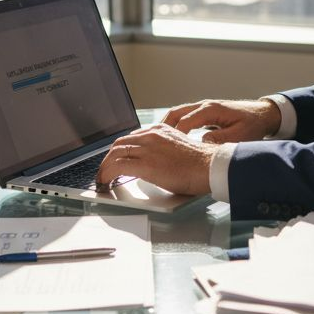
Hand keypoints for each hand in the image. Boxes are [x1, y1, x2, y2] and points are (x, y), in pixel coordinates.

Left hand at [95, 124, 216, 194]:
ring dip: (105, 167)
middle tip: (106, 170)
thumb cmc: (201, 163)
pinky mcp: (145, 164)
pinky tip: (107, 182)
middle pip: (119, 144)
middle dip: (109, 158)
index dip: (121, 150)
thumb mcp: (179, 148)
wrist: (210, 166)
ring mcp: (147, 148)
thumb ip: (164, 150)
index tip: (117, 159)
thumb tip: (154, 163)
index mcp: (160, 130)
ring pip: (115, 154)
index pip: (132, 137)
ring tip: (103, 179)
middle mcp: (151, 135)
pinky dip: (107, 175)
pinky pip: (117, 167)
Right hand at [162, 98, 280, 142]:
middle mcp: (204, 105)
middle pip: (175, 113)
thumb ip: (220, 139)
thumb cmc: (253, 125)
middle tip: (151, 142)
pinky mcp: (205, 112)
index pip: (185, 122)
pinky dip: (174, 125)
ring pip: (177, 113)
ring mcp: (203, 107)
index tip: (164, 149)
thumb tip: (200, 144)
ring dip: (166, 125)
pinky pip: (183, 116)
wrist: (263, 114)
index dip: (174, 136)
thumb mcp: (239, 136)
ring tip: (155, 140)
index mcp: (211, 110)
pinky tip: (169, 137)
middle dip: (162, 128)